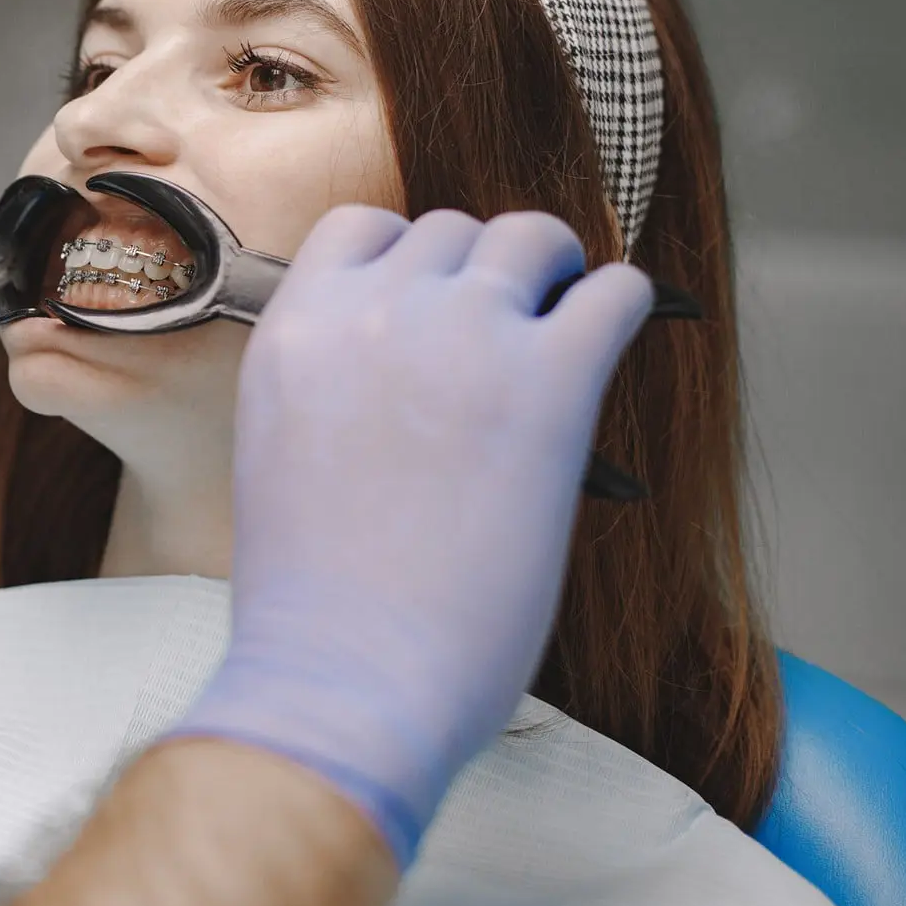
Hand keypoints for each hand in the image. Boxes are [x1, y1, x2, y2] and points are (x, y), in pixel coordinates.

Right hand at [172, 207, 653, 865]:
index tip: (435, 300)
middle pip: (451, 229)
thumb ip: (330, 386)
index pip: (359, 229)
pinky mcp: (549, 382)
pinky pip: (613, 293)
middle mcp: (373, 311)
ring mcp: (462, 336)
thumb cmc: (313, 601)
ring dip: (555, 273)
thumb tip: (398, 376)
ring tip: (568, 322)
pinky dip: (625, 306)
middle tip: (512, 328)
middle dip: (483, 273)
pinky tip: (616, 343)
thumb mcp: (280, 455)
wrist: (345, 676)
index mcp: (295, 331)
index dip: (408, 258)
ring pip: (532, 237)